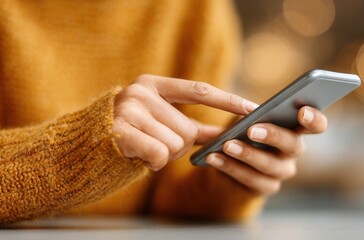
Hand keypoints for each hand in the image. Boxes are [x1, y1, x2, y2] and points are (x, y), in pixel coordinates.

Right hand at [112, 75, 258, 170]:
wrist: (89, 146)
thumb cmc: (133, 134)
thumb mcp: (162, 123)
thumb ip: (192, 126)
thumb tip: (227, 134)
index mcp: (154, 84)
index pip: (199, 91)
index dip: (227, 101)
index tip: (253, 108)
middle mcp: (141, 91)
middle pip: (186, 130)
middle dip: (176, 146)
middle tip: (155, 144)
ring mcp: (129, 109)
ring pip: (173, 145)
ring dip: (163, 156)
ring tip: (143, 149)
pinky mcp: (120, 130)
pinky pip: (158, 154)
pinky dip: (152, 163)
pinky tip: (137, 157)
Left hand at [205, 106, 327, 195]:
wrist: (228, 160)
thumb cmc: (243, 131)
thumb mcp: (248, 118)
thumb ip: (255, 113)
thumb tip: (250, 112)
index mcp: (295, 129)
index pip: (316, 125)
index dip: (314, 119)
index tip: (302, 112)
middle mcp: (293, 151)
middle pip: (293, 145)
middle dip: (273, 136)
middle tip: (252, 130)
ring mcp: (281, 171)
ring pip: (269, 165)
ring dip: (247, 154)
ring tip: (226, 145)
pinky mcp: (265, 187)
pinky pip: (249, 179)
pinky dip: (230, 167)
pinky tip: (214, 158)